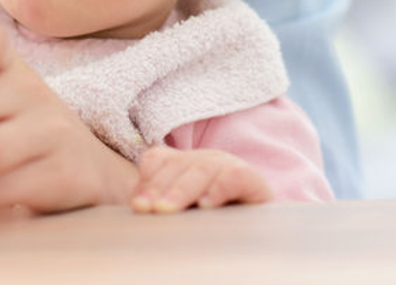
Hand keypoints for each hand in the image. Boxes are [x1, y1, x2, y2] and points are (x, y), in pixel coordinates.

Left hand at [131, 146, 273, 212]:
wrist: (259, 236)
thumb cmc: (213, 226)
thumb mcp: (182, 213)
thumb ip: (159, 206)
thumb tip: (137, 206)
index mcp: (184, 164)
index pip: (158, 159)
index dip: (147, 180)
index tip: (137, 205)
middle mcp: (206, 160)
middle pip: (178, 164)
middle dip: (158, 187)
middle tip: (147, 209)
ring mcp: (229, 166)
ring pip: (202, 169)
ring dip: (181, 191)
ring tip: (166, 209)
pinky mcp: (252, 180)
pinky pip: (234, 177)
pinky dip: (218, 189)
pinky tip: (206, 205)